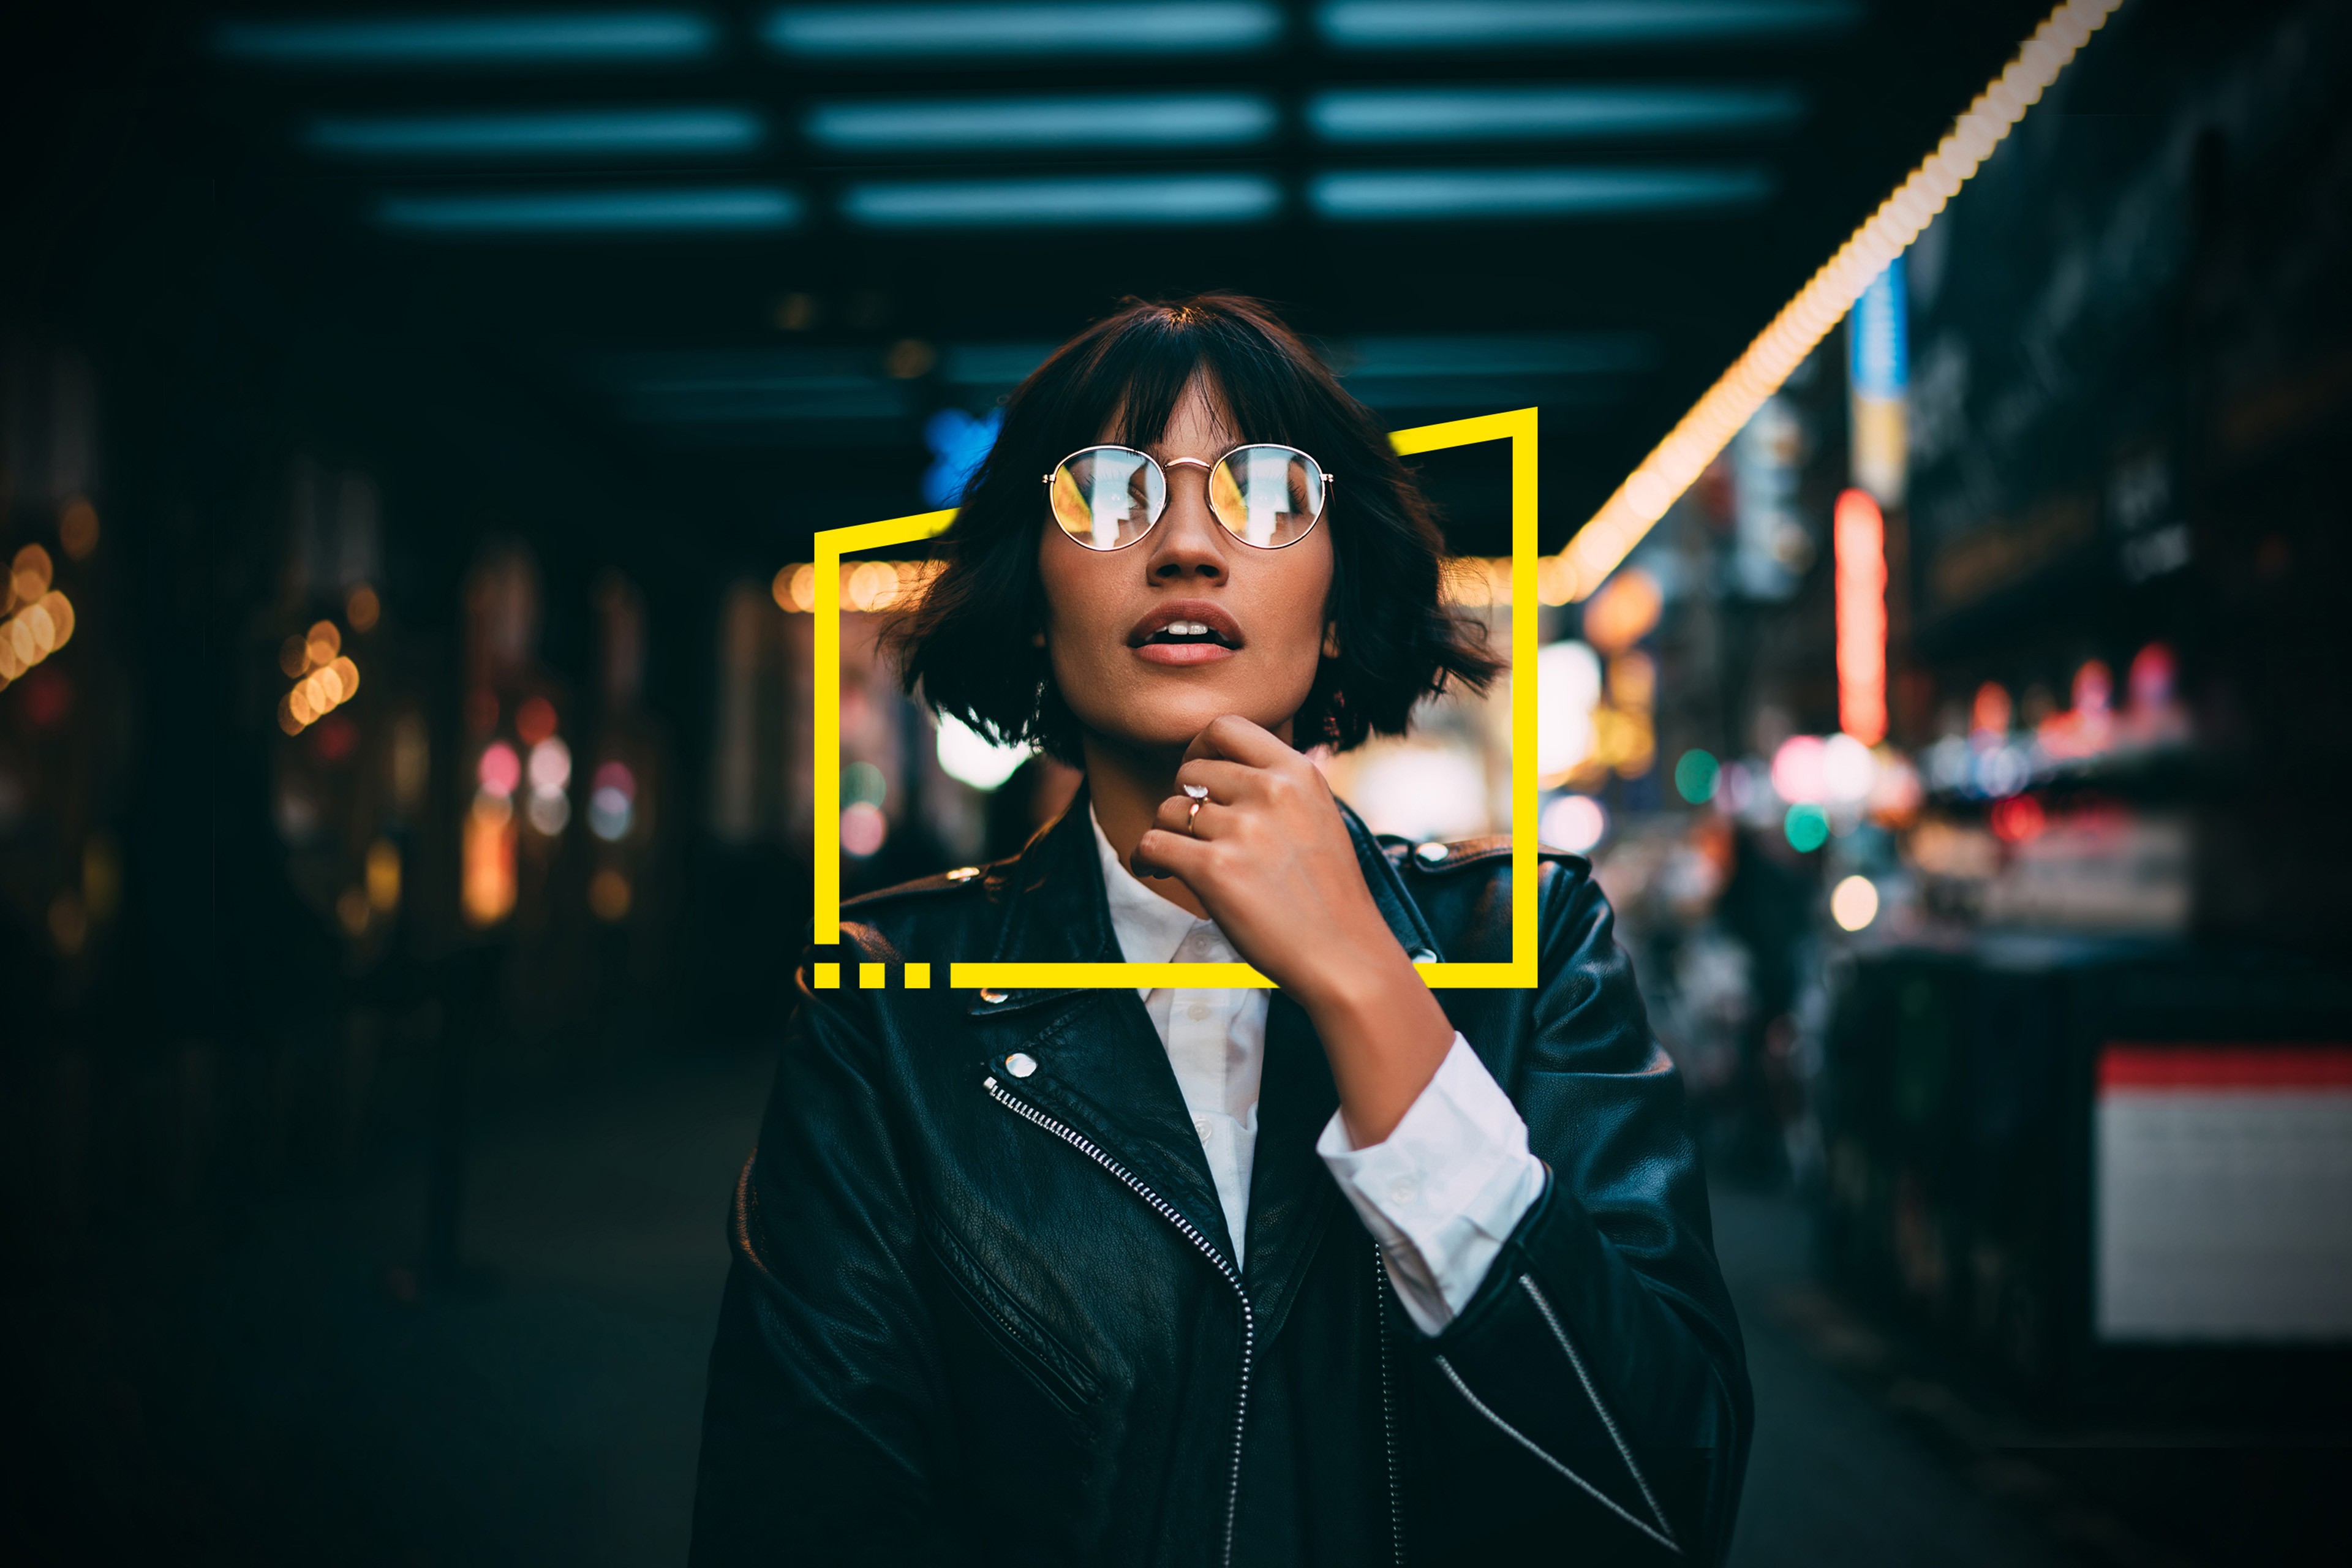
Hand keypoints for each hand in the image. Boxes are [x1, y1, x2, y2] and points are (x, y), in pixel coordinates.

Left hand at [1130, 715, 1453, 1143]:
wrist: (1345, 957)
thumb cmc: (1333, 897)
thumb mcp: (1328, 820)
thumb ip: (1297, 786)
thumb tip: (1302, 748)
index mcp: (1298, 773)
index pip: (1227, 727)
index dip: (1201, 747)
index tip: (1198, 776)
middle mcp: (1270, 791)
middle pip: (1190, 770)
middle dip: (1183, 798)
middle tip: (1192, 831)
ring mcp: (1242, 830)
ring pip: (1167, 809)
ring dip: (1166, 833)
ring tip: (1177, 858)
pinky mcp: (1214, 870)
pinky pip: (1152, 843)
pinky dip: (1145, 857)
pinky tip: (1156, 870)